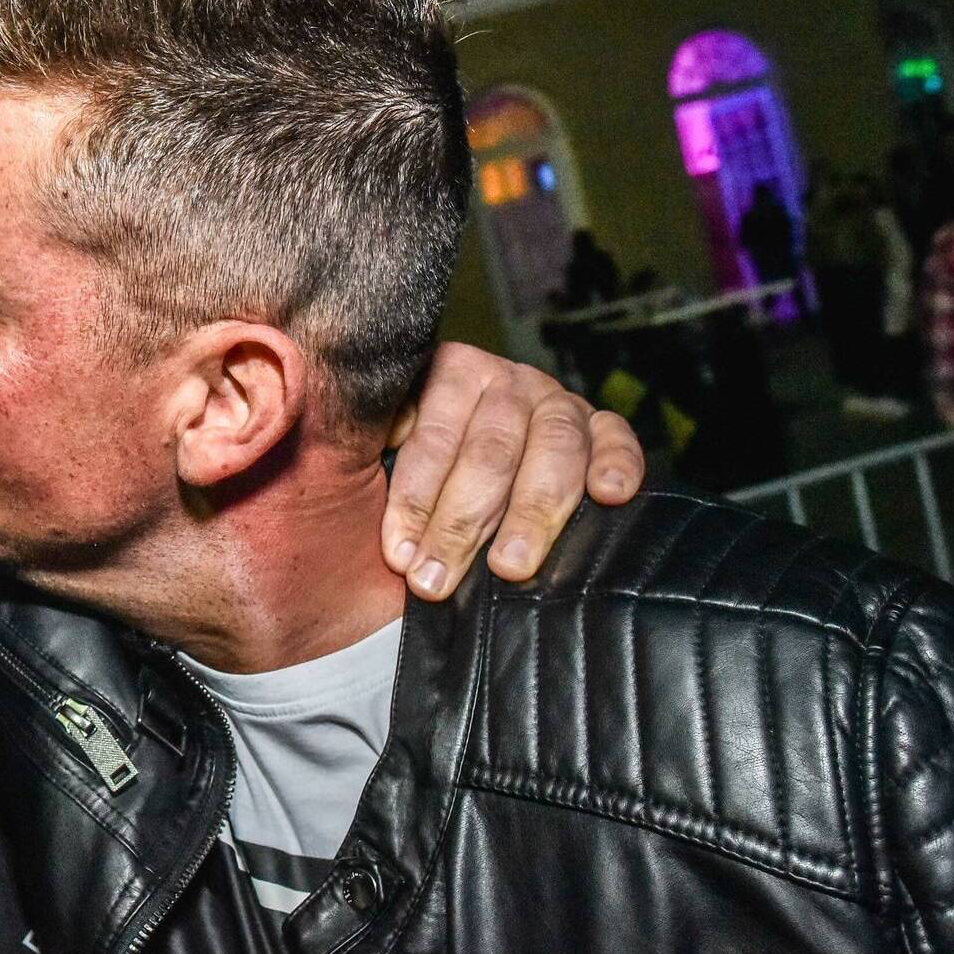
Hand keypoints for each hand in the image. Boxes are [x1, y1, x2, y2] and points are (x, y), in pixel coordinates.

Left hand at [384, 342, 643, 598]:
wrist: (470, 456)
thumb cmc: (420, 472)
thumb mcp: (380, 454)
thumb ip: (364, 457)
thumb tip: (336, 485)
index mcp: (447, 374)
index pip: (432, 440)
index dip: (415, 501)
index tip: (399, 555)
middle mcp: (505, 381)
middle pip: (490, 451)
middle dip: (461, 523)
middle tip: (437, 580)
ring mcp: (556, 400)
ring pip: (553, 449)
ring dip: (532, 513)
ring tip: (510, 567)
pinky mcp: (601, 425)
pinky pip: (617, 437)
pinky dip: (617, 462)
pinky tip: (609, 495)